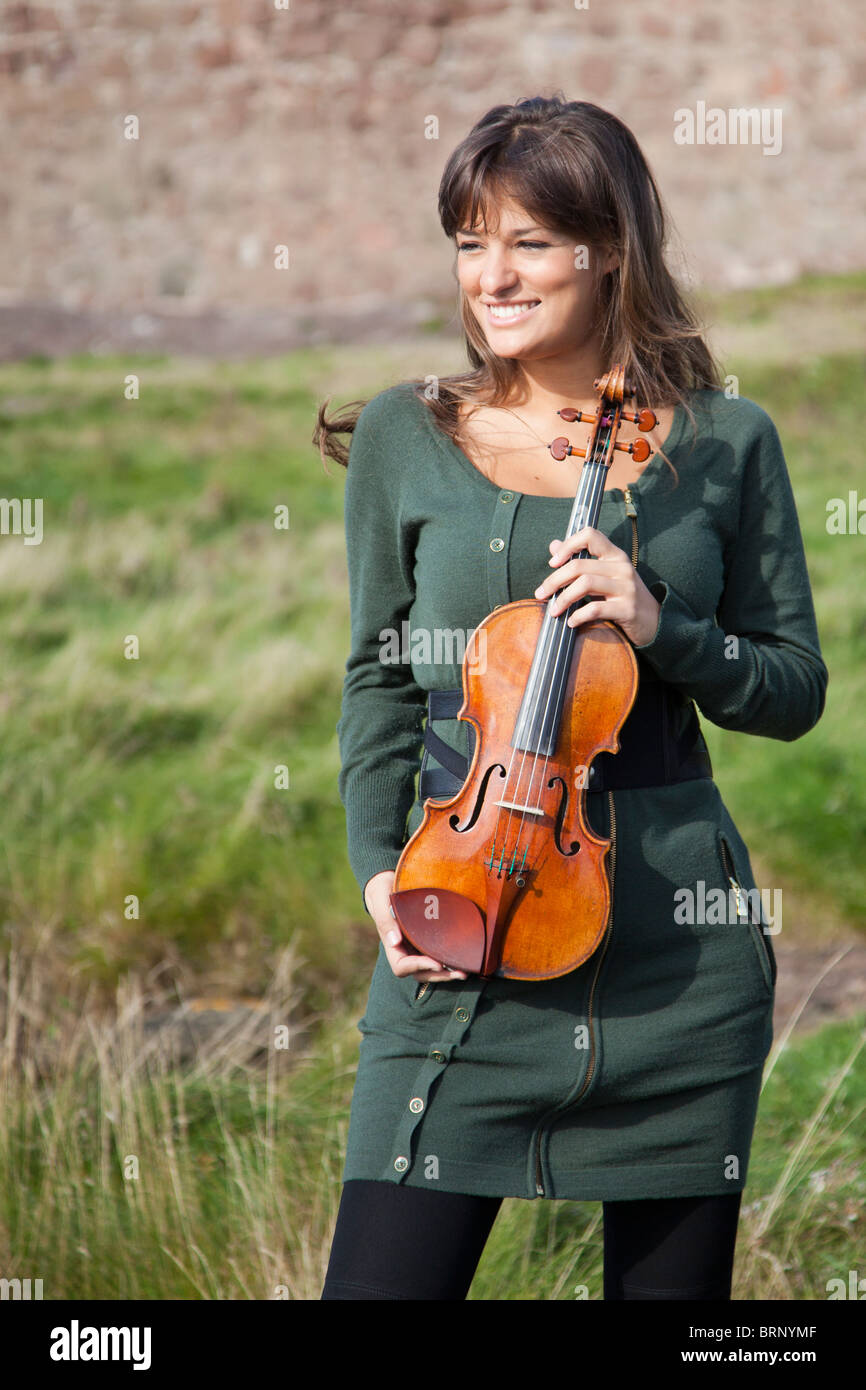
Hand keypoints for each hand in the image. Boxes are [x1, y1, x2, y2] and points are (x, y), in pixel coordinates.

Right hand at [364, 869, 467, 983]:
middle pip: (419, 973)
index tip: (437, 963)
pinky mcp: (425, 941)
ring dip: (446, 973)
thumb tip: (395, 941)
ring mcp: (415, 947)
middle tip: (460, 973)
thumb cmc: (382, 891)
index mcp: (391, 945)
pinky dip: (448, 961)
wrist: (387, 885)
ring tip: (464, 972)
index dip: (419, 967)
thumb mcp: (380, 899)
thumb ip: (385, 920)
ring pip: (429, 969)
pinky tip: (462, 960)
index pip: (402, 966)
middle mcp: (403, 950)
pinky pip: (436, 956)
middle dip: (439, 975)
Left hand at [533, 527, 660, 647]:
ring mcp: (626, 587)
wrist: (653, 621)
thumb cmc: (623, 596)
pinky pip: (596, 608)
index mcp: (615, 555)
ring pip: (585, 584)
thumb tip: (554, 545)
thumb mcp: (604, 575)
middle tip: (541, 594)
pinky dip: (579, 615)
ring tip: (553, 611)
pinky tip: (571, 622)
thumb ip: (580, 559)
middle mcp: (621, 567)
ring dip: (563, 598)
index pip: (590, 535)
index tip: (553, 562)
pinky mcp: (627, 609)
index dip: (568, 545)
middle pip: (579, 566)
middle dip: (554, 580)